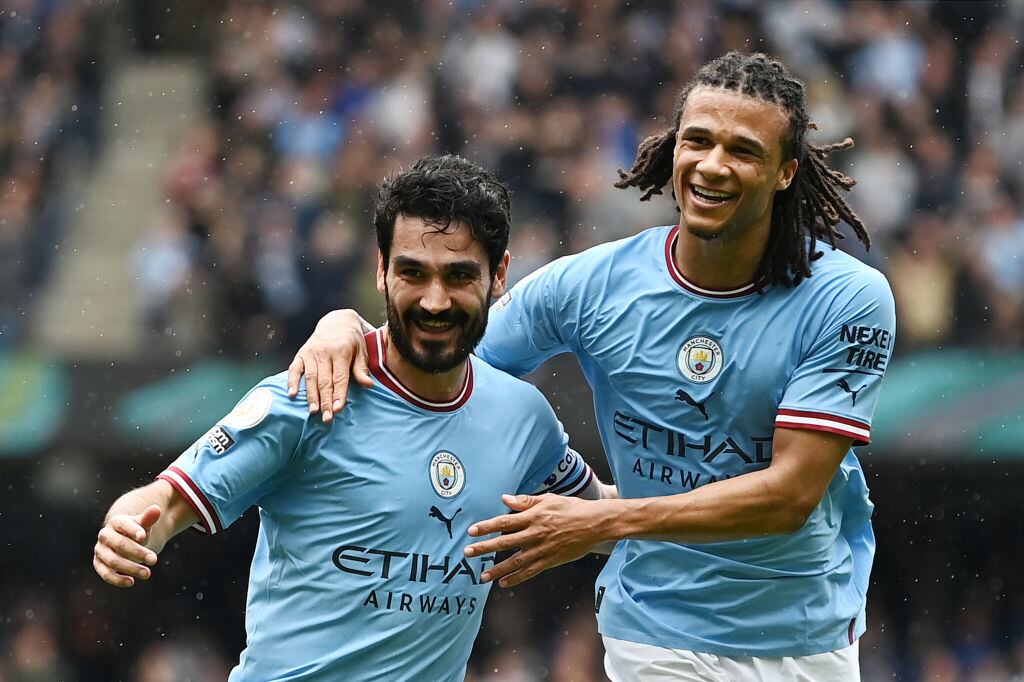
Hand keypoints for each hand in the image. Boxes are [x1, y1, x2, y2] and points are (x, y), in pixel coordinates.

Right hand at [93, 505, 161, 587]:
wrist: (125, 541)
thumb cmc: (137, 532)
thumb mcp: (143, 524)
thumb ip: (149, 518)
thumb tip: (157, 509)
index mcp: (116, 522)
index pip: (122, 524)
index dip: (132, 530)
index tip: (144, 537)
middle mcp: (105, 535)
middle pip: (120, 544)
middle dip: (137, 552)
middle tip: (154, 560)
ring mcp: (100, 550)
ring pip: (113, 560)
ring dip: (131, 568)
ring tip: (148, 574)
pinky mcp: (98, 564)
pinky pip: (105, 573)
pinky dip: (117, 579)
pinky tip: (131, 582)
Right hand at [287, 309, 373, 422]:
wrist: (337, 321)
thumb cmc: (352, 340)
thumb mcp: (362, 351)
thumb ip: (361, 369)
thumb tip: (368, 385)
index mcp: (341, 351)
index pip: (340, 377)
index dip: (339, 394)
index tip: (338, 409)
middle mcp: (324, 352)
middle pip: (324, 381)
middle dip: (325, 401)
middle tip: (326, 418)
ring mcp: (311, 353)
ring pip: (310, 377)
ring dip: (311, 396)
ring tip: (313, 411)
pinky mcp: (301, 353)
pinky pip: (294, 369)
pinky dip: (292, 381)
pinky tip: (292, 395)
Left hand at [464, 494, 610, 587]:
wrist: (594, 524)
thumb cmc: (570, 508)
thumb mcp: (548, 499)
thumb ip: (525, 501)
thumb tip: (504, 499)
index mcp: (533, 517)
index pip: (504, 522)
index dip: (487, 527)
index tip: (472, 531)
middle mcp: (535, 534)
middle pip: (505, 542)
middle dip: (485, 548)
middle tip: (468, 553)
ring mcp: (542, 549)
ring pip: (516, 561)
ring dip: (498, 569)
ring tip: (482, 576)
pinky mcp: (550, 560)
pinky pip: (530, 571)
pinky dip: (516, 578)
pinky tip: (504, 583)